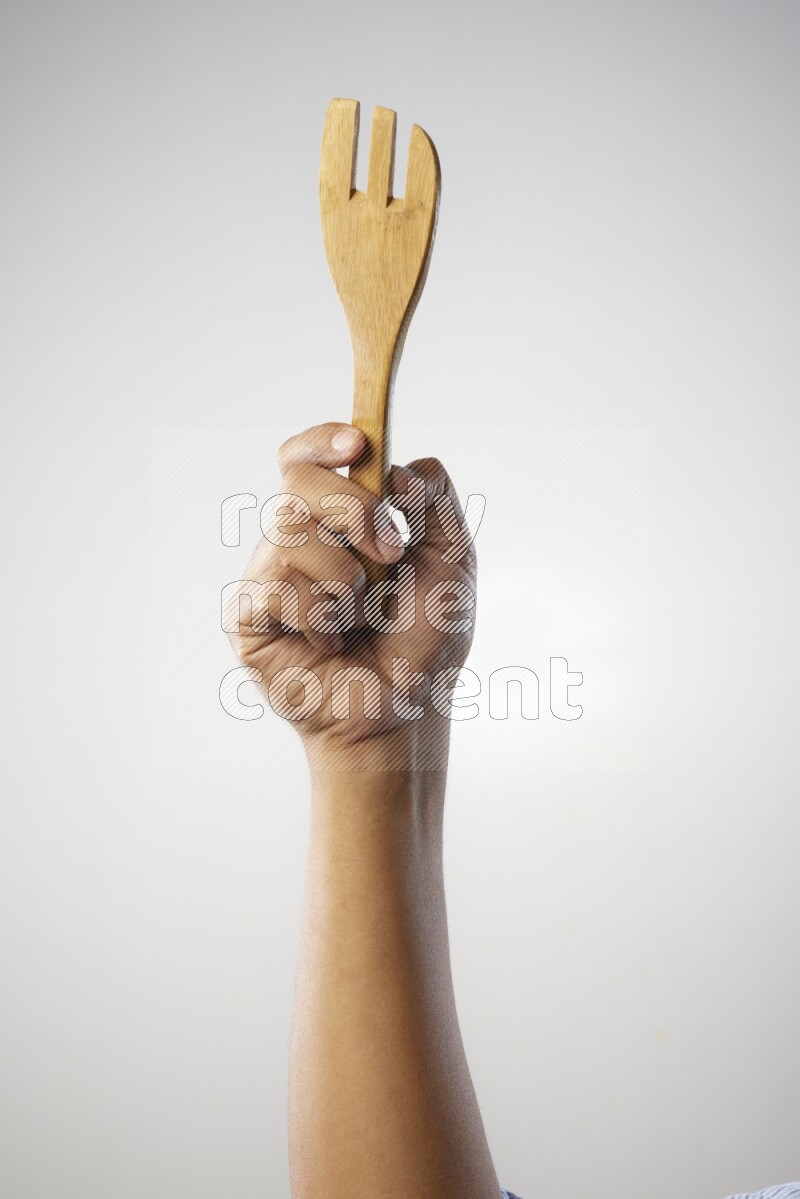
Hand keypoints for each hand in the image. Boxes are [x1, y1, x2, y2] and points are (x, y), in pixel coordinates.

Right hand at [226, 422, 476, 769]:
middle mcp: (296, 541)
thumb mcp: (453, 560)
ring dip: (346, 577)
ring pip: (290, 533)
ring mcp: (268, 578)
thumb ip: (435, 501)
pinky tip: (332, 642)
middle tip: (391, 554)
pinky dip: (321, 615)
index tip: (357, 444)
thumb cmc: (424, 640)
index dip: (322, 440)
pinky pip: (276, 587)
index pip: (306, 459)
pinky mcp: (249, 618)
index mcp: (336, 520)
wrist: (406, 708)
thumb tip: (395, 465)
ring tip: (361, 615)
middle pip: (297, 482)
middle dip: (354, 510)